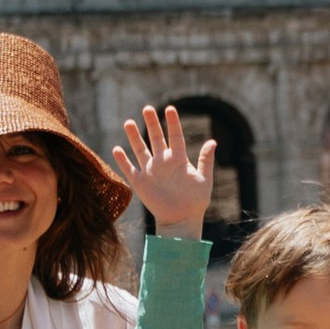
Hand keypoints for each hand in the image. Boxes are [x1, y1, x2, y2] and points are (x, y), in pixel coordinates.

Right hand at [112, 105, 217, 234]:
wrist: (182, 220)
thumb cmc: (196, 202)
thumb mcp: (204, 180)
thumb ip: (206, 161)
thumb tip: (212, 141)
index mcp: (179, 160)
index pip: (175, 136)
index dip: (173, 123)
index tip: (170, 108)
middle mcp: (163, 162)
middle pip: (156, 138)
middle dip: (151, 123)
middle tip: (147, 108)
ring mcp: (150, 172)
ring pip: (140, 150)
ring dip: (134, 137)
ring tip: (128, 122)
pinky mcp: (140, 183)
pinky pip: (129, 169)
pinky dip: (122, 160)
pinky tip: (116, 149)